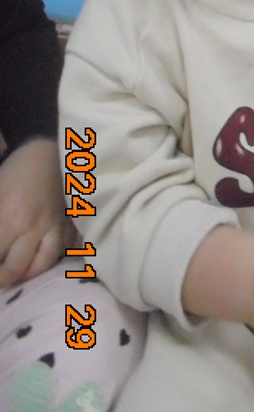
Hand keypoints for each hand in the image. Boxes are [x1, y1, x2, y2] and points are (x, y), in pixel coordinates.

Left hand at [0, 138, 71, 285]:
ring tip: (19, 273)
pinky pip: (67, 249)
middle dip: (3, 279)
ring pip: (44, 264)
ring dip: (28, 274)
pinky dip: (56, 258)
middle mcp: (37, 230)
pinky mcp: (71, 223)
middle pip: (18, 269)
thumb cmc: (14, 171)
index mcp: (12, 221)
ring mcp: (57, 227)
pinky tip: (45, 258)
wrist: (48, 149)